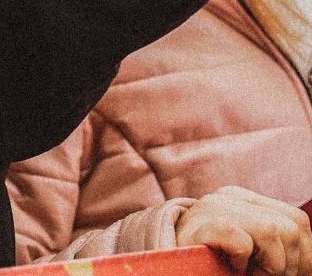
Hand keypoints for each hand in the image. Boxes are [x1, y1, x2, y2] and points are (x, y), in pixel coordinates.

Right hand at [176, 186, 311, 275]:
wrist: (168, 268)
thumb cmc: (214, 264)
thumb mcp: (252, 251)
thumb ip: (278, 242)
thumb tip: (310, 256)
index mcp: (244, 200)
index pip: (297, 220)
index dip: (303, 255)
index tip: (280, 273)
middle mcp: (228, 197)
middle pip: (291, 226)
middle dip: (289, 262)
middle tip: (260, 274)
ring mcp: (212, 207)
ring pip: (273, 231)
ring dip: (269, 264)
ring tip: (244, 271)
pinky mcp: (200, 225)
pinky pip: (241, 240)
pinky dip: (242, 259)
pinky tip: (228, 265)